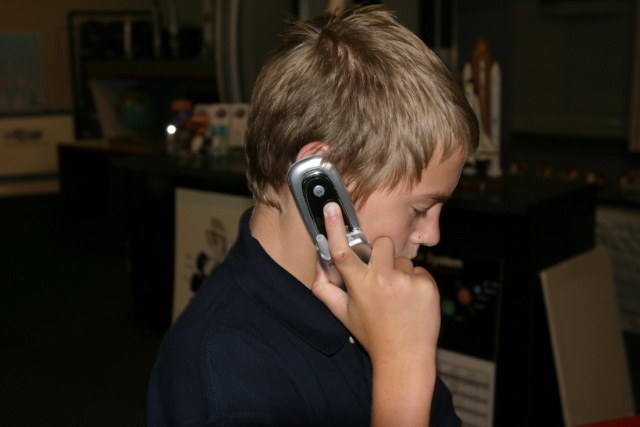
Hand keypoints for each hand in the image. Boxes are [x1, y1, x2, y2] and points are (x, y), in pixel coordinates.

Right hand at [311, 202, 439, 424]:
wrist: (405, 358)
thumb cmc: (373, 335)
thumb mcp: (343, 314)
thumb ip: (325, 289)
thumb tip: (317, 267)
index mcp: (359, 285)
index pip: (342, 251)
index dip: (334, 228)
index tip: (332, 207)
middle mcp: (382, 280)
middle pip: (381, 243)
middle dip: (382, 254)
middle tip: (382, 275)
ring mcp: (406, 282)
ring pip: (403, 259)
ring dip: (401, 272)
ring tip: (399, 296)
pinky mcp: (426, 285)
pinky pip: (420, 271)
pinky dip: (417, 283)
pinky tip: (412, 302)